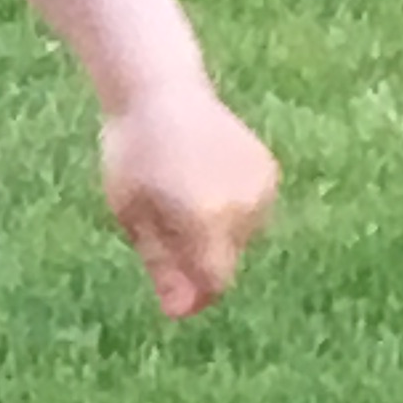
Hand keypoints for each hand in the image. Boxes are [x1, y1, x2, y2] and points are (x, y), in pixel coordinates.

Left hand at [100, 89, 277, 319]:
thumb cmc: (133, 154)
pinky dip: (229, 212)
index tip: (170, 294)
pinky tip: (201, 183)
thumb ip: (162, 265)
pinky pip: (251, 214)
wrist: (160, 91)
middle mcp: (243, 204)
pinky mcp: (269, 172)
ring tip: (180, 197)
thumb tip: (181, 312)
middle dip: (197, 261)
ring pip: (241, 240)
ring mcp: (261, 186)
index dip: (193, 296)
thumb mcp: (133, 214)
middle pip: (227, 262)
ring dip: (214, 237)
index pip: (215, 282)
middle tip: (161, 223)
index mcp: (206, 217)